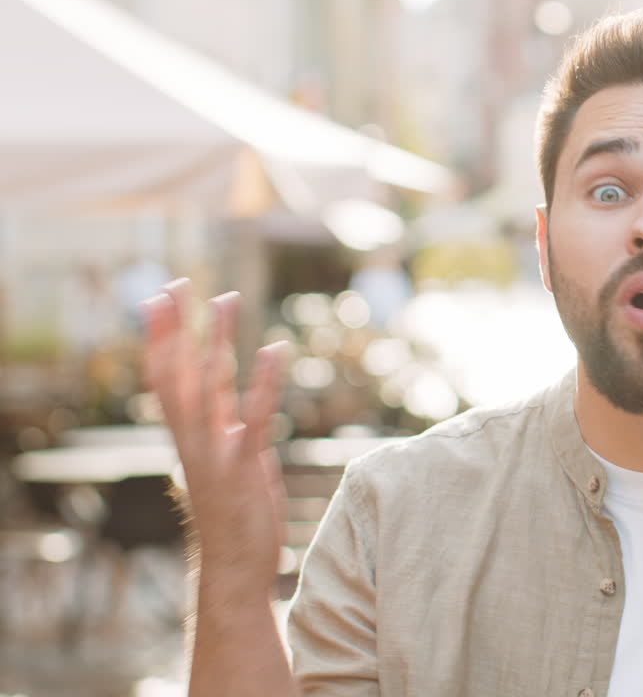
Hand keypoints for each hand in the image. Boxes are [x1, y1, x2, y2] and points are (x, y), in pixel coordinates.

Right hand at [142, 279, 289, 596]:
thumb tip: (225, 396)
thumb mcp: (226, 461)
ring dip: (218, 340)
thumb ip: (223, 427)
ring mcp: (217, 454)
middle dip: (178, 327)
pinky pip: (254, 417)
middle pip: (179, 373)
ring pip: (211, 387)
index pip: (166, 378)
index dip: (162, 338)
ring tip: (226, 298)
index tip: (160, 299)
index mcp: (190, 438)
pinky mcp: (244, 467)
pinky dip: (262, 382)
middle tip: (178, 283)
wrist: (235, 569)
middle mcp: (195, 441)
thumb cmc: (234, 516)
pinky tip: (272, 350)